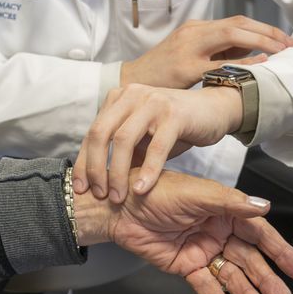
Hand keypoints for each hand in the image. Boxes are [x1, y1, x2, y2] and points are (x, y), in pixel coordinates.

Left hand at [74, 85, 240, 201]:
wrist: (213, 109)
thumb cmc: (173, 127)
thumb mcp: (143, 136)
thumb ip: (122, 150)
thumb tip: (97, 179)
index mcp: (118, 99)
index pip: (92, 132)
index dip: (83, 162)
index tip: (79, 188)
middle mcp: (131, 95)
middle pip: (101, 133)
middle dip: (95, 168)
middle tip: (98, 194)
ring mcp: (152, 102)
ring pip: (124, 140)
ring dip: (117, 173)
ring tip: (118, 197)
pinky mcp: (174, 114)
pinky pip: (156, 146)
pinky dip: (147, 170)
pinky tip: (142, 189)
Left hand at [75, 170, 292, 293]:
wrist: (118, 206)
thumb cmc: (155, 190)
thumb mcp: (195, 193)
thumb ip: (230, 203)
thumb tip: (265, 207)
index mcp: (224, 210)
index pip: (258, 233)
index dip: (280, 251)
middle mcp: (217, 230)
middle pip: (249, 259)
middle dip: (268, 279)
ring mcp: (202, 249)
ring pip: (231, 275)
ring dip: (248, 293)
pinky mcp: (185, 265)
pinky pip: (206, 285)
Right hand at [120, 16, 292, 90]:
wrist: (132, 82)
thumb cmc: (163, 72)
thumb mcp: (190, 54)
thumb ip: (217, 50)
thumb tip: (252, 49)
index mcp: (196, 28)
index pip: (236, 20)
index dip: (264, 28)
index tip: (284, 38)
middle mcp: (194, 32)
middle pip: (238, 23)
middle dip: (269, 32)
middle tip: (290, 43)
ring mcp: (188, 48)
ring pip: (232, 35)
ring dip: (262, 41)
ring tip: (282, 51)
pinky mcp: (184, 67)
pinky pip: (220, 63)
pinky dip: (244, 61)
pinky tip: (260, 64)